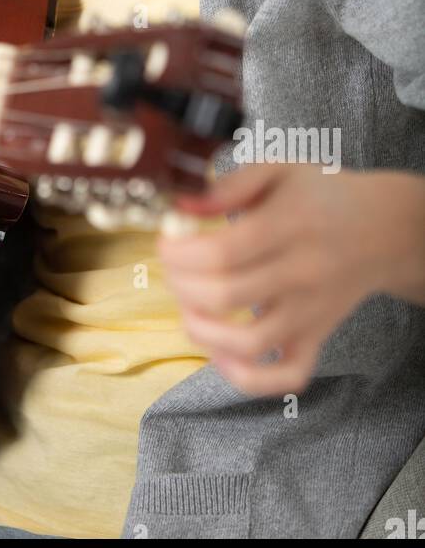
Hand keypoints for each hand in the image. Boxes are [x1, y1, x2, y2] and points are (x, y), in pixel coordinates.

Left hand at [157, 161, 424, 396]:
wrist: (381, 229)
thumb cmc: (322, 196)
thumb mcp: (278, 170)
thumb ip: (229, 184)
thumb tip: (182, 207)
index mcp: (289, 226)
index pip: (223, 251)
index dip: (180, 252)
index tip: (166, 241)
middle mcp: (301, 274)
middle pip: (226, 295)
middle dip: (180, 284)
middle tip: (172, 268)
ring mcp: (309, 312)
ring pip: (249, 343)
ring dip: (201, 330)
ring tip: (188, 305)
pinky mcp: (316, 337)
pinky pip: (287, 374)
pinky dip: (249, 377)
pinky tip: (221, 354)